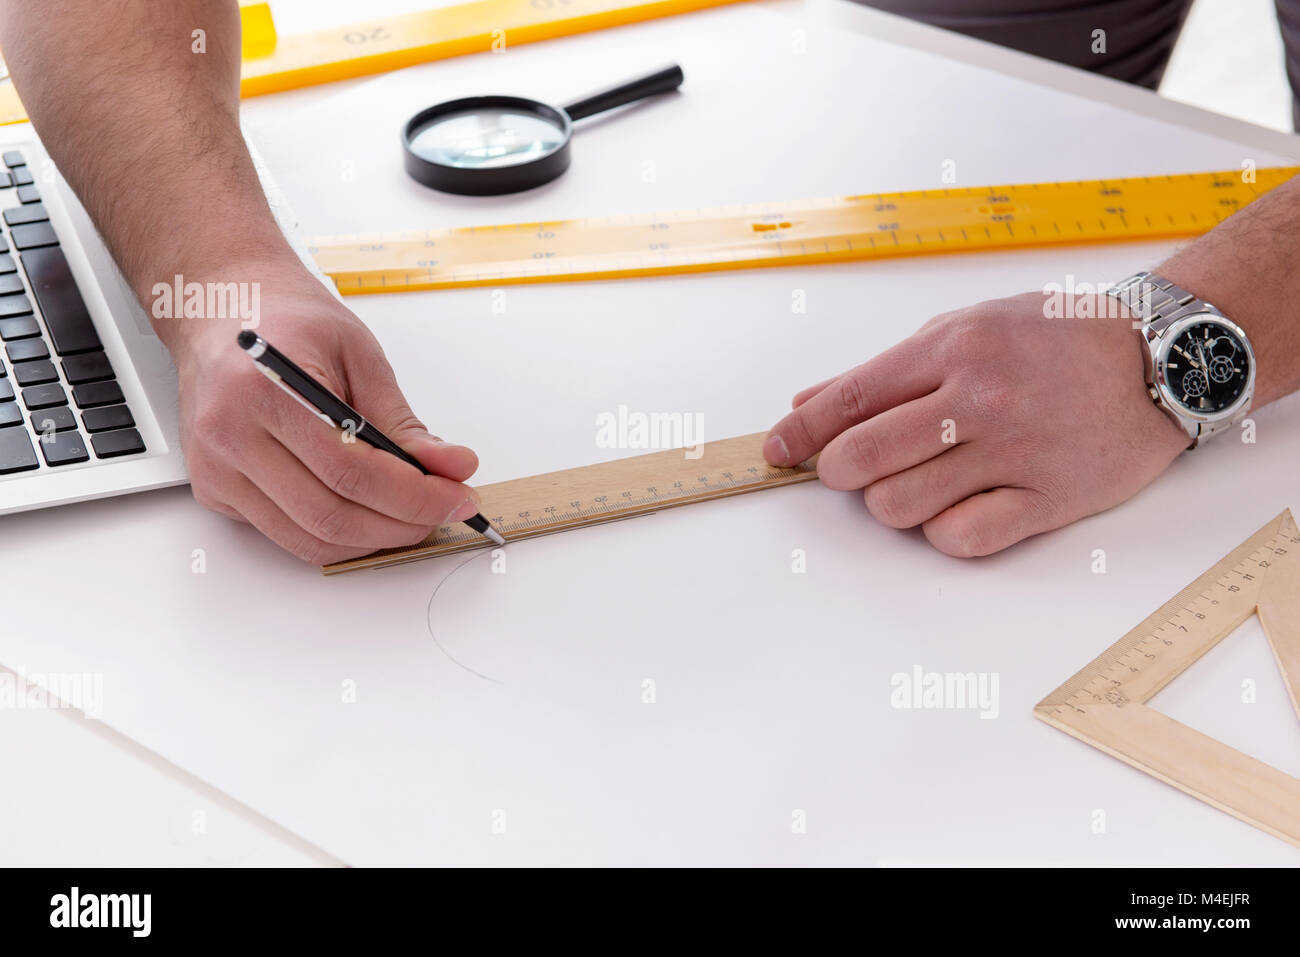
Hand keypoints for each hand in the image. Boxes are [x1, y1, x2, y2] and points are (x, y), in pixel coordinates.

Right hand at [164, 265, 483, 564]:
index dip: (415, 496)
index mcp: (265, 388)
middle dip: (402, 525)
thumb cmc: (287, 319)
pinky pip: (285, 535)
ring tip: (411, 517)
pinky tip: (366, 512)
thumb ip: (402, 421)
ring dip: (373, 539)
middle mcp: (229, 433)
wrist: (220, 306)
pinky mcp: (213, 489)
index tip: (458, 498)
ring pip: (308, 538)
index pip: (351, 471)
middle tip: (443, 512)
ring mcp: (215, 467)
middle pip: (330, 514)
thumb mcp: (358, 353)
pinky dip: (336, 535)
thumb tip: (451, 467)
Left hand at [763, 291, 1190, 556]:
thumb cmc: (1059, 339)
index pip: (849, 398)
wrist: (1162, 359)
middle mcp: (979, 400)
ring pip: (902, 505)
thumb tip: (809, 402)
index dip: (801, 432)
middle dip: (838, 472)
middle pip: (864, 459)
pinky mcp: (1049, 499)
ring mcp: (1015, 453)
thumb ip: (886, 369)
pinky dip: (942, 532)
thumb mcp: (968, 326)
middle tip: (848, 470)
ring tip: (915, 483)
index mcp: (953, 349)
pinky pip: (962, 538)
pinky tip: (955, 508)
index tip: (776, 452)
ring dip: (890, 503)